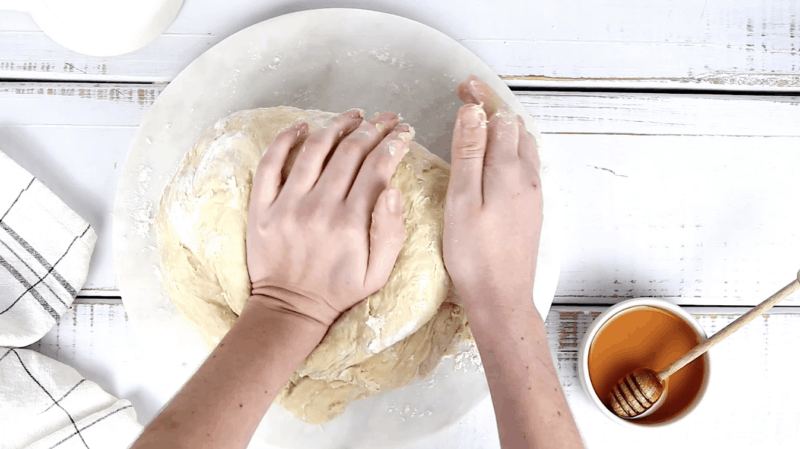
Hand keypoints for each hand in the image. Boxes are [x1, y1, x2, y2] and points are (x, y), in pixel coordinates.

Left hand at [246, 110, 411, 326]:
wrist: (290, 307)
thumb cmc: (339, 289)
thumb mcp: (379, 272)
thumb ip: (390, 232)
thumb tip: (395, 190)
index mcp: (351, 222)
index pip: (378, 168)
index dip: (394, 144)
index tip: (404, 132)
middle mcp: (320, 207)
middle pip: (350, 151)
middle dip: (373, 129)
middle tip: (386, 119)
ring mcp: (288, 204)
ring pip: (315, 149)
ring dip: (337, 125)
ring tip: (354, 115)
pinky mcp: (263, 206)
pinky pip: (271, 163)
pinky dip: (285, 139)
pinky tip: (302, 125)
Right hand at [444, 76, 542, 308]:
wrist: (502, 297)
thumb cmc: (475, 255)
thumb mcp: (462, 200)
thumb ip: (468, 154)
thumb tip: (474, 112)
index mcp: (509, 171)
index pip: (499, 118)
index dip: (481, 97)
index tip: (464, 85)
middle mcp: (527, 177)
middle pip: (515, 128)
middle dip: (493, 108)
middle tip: (467, 98)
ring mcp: (533, 194)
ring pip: (524, 146)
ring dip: (504, 127)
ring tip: (482, 121)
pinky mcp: (532, 209)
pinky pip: (525, 164)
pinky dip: (510, 148)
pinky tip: (497, 157)